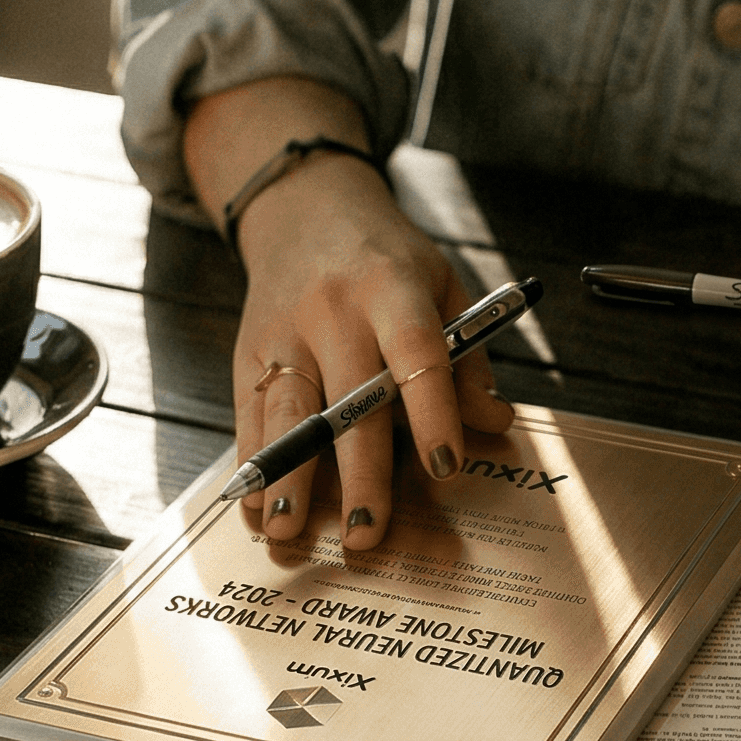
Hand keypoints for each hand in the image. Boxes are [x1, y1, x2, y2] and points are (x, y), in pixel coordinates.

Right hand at [231, 155, 513, 548]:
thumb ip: (467, 356)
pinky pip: (248, 416)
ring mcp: (284, 332)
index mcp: (392, 288)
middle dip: (356, 473)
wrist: (304, 209)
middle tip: (367, 532)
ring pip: (285, 412)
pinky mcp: (247, 352)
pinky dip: (251, 466)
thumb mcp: (441, 286)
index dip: (433, 412)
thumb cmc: (385, 259)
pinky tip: (255, 508)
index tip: (444, 466)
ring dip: (286, 476)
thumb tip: (493, 420)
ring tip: (288, 530)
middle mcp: (333, 311)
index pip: (417, 353)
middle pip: (348, 401)